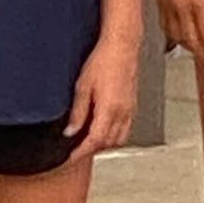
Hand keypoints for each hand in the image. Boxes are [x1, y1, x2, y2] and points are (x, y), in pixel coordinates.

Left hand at [65, 38, 138, 161]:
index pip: (94, 142)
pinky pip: (125, 129)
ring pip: (118, 139)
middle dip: (91, 149)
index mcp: (109, 110)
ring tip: (89, 139)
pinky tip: (104, 127)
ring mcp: (130, 110)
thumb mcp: (83, 85)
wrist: (122, 45)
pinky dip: (114, 135)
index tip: (70, 157)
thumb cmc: (104, 59)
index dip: (80, 152)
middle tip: (76, 148)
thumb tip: (70, 131)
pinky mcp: (133, 105)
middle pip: (107, 144)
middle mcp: (122, 113)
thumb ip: (77, 112)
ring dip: (104, 144)